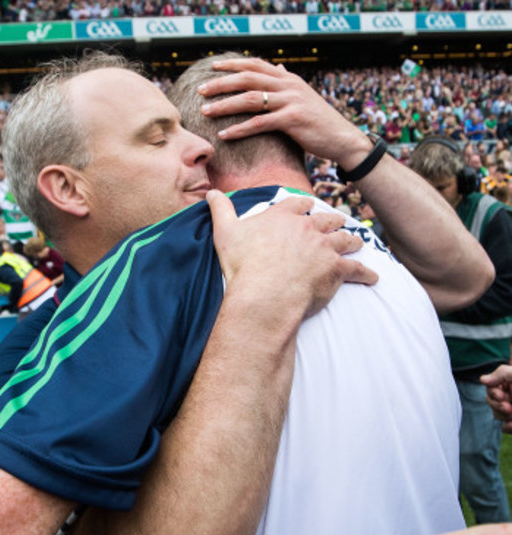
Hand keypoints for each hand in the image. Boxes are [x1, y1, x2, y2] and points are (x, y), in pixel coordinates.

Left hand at [198, 57, 370, 170]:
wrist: (341, 138)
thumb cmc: (319, 121)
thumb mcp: (302, 96)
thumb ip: (286, 82)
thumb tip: (276, 67)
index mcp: (287, 78)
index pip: (255, 65)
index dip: (233, 64)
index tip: (212, 67)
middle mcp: (287, 85)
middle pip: (247, 78)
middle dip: (221, 83)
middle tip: (201, 89)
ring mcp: (290, 101)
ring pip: (250, 99)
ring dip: (224, 105)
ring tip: (205, 111)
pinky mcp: (291, 120)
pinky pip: (259, 123)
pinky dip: (239, 129)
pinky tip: (224, 134)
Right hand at [206, 189, 377, 333]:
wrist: (264, 294)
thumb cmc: (243, 266)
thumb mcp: (225, 233)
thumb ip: (220, 209)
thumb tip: (210, 192)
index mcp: (283, 216)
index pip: (298, 204)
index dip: (303, 206)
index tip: (307, 208)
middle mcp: (307, 227)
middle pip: (326, 219)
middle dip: (332, 221)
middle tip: (337, 224)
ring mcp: (324, 247)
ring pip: (345, 239)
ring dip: (352, 241)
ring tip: (357, 243)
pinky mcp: (336, 269)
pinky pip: (356, 270)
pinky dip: (365, 273)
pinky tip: (372, 277)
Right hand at [482, 365, 511, 432]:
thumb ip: (501, 373)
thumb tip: (482, 379)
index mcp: (508, 384)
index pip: (491, 389)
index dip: (493, 393)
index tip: (501, 396)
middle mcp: (509, 396)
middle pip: (491, 402)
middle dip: (497, 406)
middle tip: (508, 408)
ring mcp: (511, 409)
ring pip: (497, 415)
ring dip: (503, 416)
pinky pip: (506, 427)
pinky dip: (508, 427)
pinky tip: (511, 424)